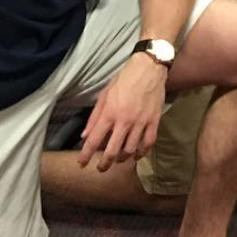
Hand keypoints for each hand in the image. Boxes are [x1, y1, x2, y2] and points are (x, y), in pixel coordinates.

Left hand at [77, 53, 167, 170]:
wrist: (149, 67)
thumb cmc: (124, 79)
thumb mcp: (104, 94)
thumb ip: (94, 116)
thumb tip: (85, 136)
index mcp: (110, 113)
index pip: (94, 140)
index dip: (85, 155)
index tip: (81, 163)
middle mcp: (125, 121)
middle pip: (112, 150)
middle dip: (104, 164)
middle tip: (101, 169)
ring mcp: (141, 121)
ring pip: (131, 149)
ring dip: (122, 158)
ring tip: (119, 159)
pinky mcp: (154, 120)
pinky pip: (149, 142)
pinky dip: (142, 152)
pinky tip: (137, 155)